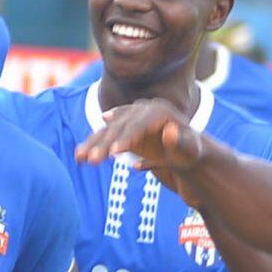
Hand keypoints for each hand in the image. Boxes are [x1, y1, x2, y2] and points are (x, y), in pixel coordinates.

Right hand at [75, 98, 208, 187]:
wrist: (186, 150)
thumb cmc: (191, 153)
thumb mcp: (190, 150)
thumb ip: (181, 142)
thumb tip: (170, 130)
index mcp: (159, 111)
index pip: (139, 124)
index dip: (126, 138)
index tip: (115, 153)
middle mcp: (143, 110)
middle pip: (120, 125)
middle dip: (106, 143)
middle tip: (93, 161)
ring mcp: (133, 117)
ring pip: (109, 129)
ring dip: (93, 144)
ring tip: (80, 159)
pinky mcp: (126, 127)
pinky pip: (107, 136)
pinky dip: (94, 145)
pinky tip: (81, 154)